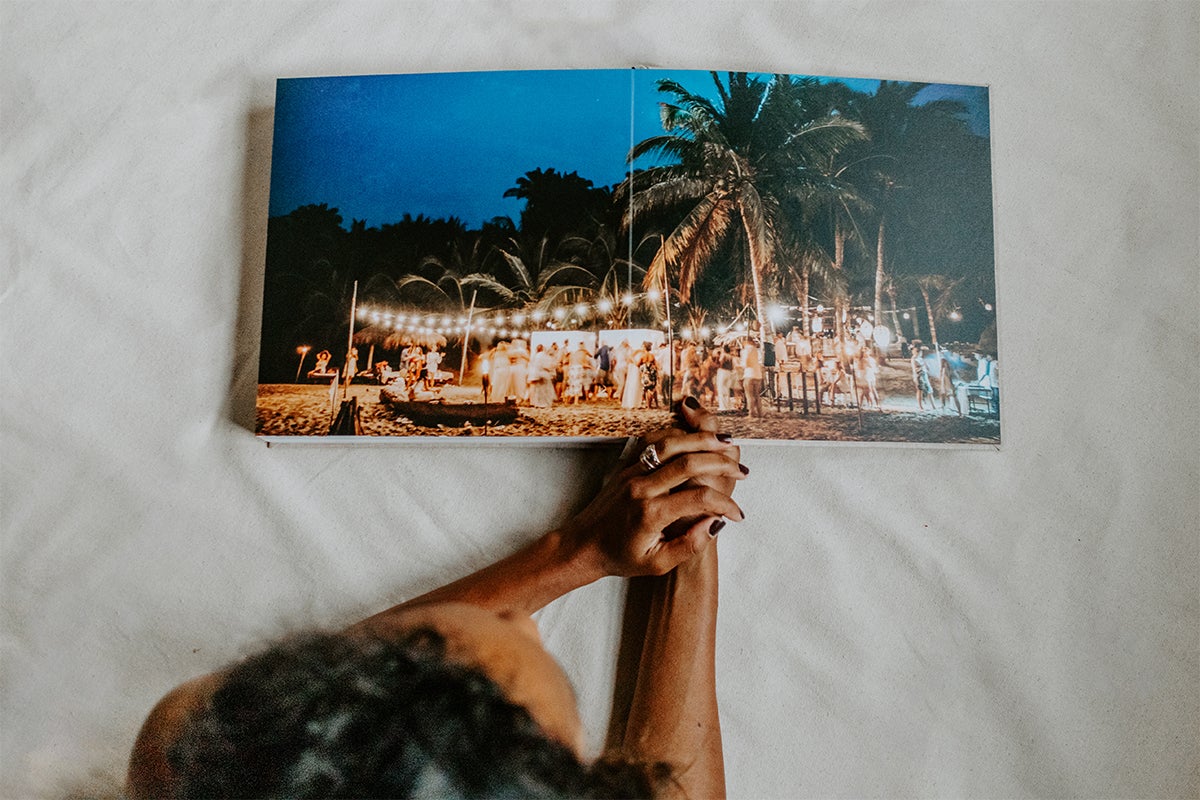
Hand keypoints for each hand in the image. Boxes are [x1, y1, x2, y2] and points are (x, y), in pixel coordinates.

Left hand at [560, 426, 745, 576]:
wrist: (583, 545)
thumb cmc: (620, 557)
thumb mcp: (656, 564)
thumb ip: (688, 546)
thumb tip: (715, 523)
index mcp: (650, 515)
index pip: (699, 499)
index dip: (725, 505)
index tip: (737, 514)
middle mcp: (641, 489)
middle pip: (688, 462)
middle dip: (721, 463)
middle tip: (741, 471)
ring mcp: (631, 473)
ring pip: (670, 443)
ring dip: (701, 440)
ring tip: (725, 444)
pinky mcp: (626, 465)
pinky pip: (653, 440)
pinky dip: (677, 434)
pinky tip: (694, 438)